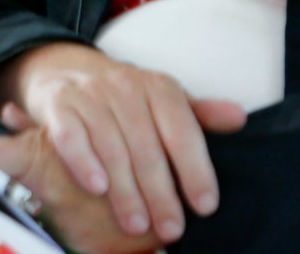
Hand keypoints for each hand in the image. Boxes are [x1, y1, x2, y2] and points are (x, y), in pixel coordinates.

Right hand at [0, 43, 245, 244]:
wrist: (63, 69)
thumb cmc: (125, 98)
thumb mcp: (164, 101)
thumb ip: (200, 116)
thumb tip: (241, 118)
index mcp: (158, 87)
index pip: (182, 129)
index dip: (195, 168)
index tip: (205, 205)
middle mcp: (125, 85)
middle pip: (147, 145)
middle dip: (161, 192)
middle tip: (172, 229)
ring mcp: (89, 94)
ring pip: (111, 145)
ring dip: (125, 189)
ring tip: (137, 224)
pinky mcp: (59, 104)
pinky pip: (71, 135)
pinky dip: (83, 161)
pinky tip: (97, 187)